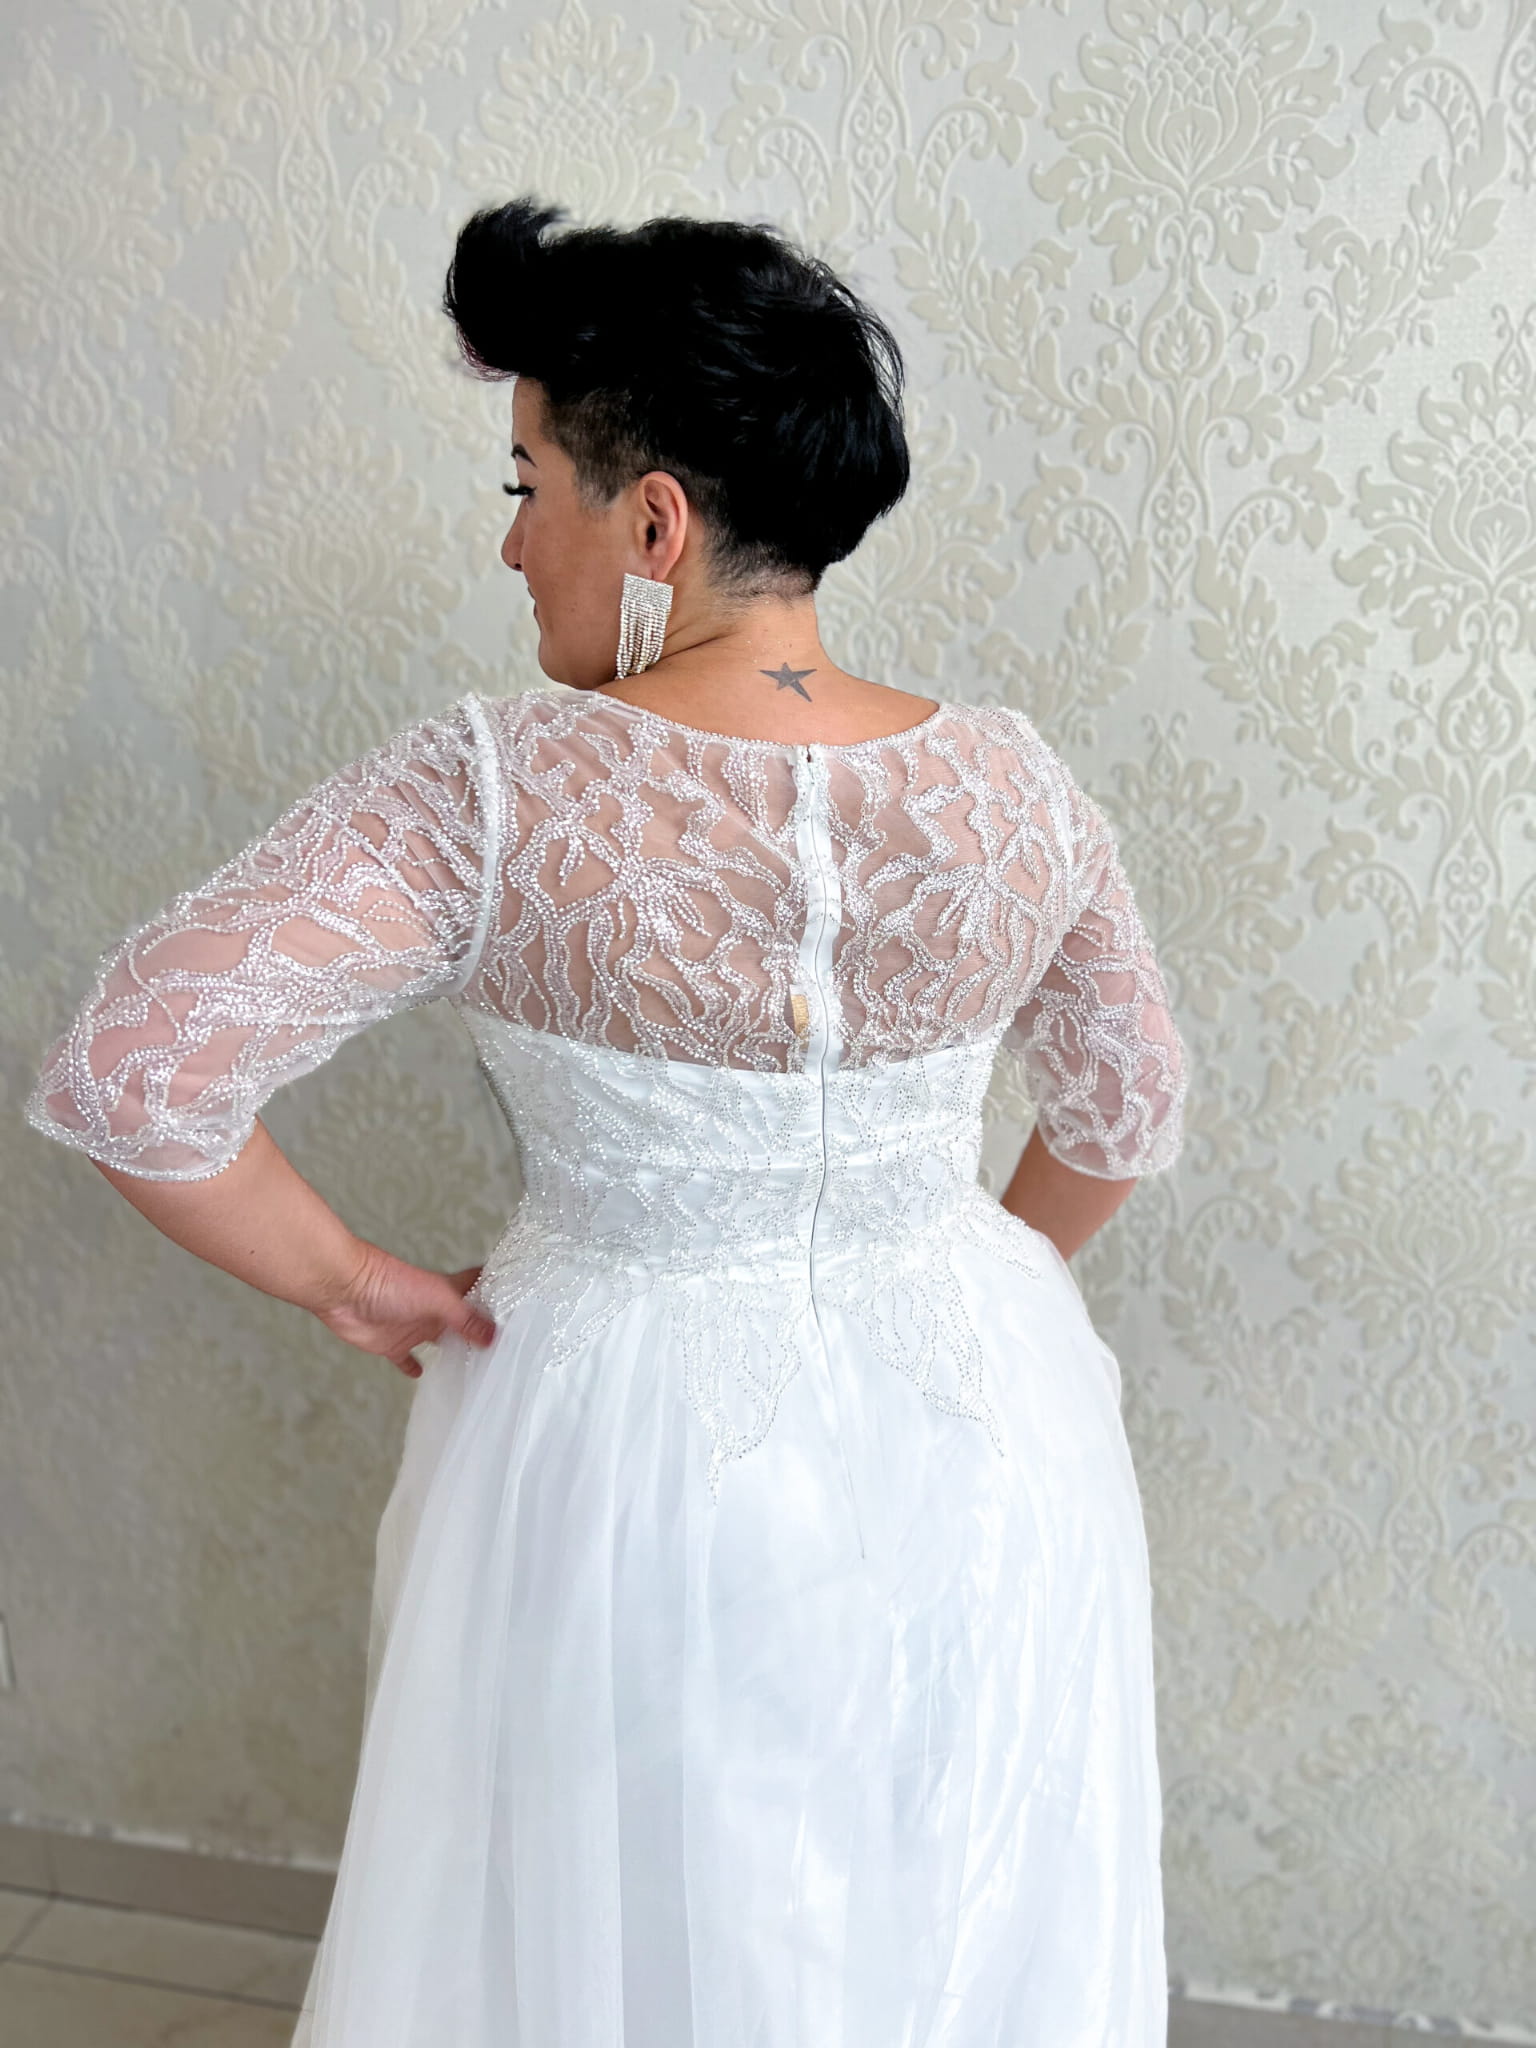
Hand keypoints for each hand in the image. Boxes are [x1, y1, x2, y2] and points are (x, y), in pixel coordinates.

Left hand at [315, 1242, 498, 1377]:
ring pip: (438, 1341)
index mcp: (448, 1291)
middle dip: (479, 1331)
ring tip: (473, 1366)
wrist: (344, 1289)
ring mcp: (413, 1327)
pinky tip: (422, 1375)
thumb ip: (466, 1319)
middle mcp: (434, 1309)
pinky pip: (406, 1359)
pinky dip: (414, 1368)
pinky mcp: (392, 1344)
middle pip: (462, 1320)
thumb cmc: (388, 1281)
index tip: (517, 1303)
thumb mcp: (437, 1299)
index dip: (496, 1292)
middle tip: (502, 1347)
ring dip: (451, 1351)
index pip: (478, 1287)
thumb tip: (494, 1336)